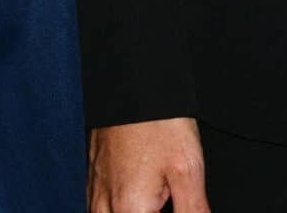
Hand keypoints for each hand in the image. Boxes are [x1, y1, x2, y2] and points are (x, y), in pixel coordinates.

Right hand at [88, 118, 210, 212]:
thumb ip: (194, 211)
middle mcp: (105, 207)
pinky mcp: (92, 182)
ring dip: (138, 210)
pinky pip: (102, 211)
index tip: (180, 203)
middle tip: (169, 197)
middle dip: (151, 212)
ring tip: (156, 197)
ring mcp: (94, 195)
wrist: (131, 85)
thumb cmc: (158, 122)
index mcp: (130, 210)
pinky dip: (122, 208)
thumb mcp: (187, 169)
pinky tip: (141, 196)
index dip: (173, 212)